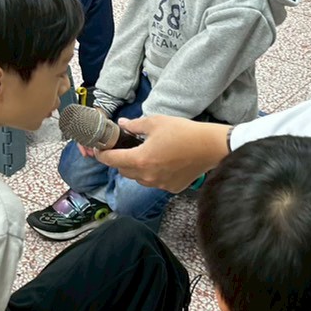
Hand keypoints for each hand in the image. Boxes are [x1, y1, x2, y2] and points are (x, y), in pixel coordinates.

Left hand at [97, 114, 229, 192]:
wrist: (210, 147)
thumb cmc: (184, 132)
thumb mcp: (156, 122)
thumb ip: (135, 125)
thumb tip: (123, 124)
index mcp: (140, 159)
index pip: (111, 160)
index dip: (102, 154)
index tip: (100, 149)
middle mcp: (147, 176)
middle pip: (123, 171)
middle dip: (120, 160)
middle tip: (126, 148)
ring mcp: (160, 184)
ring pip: (139, 178)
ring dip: (137, 168)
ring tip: (147, 154)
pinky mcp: (171, 188)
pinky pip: (155, 182)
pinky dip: (154, 173)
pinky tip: (163, 162)